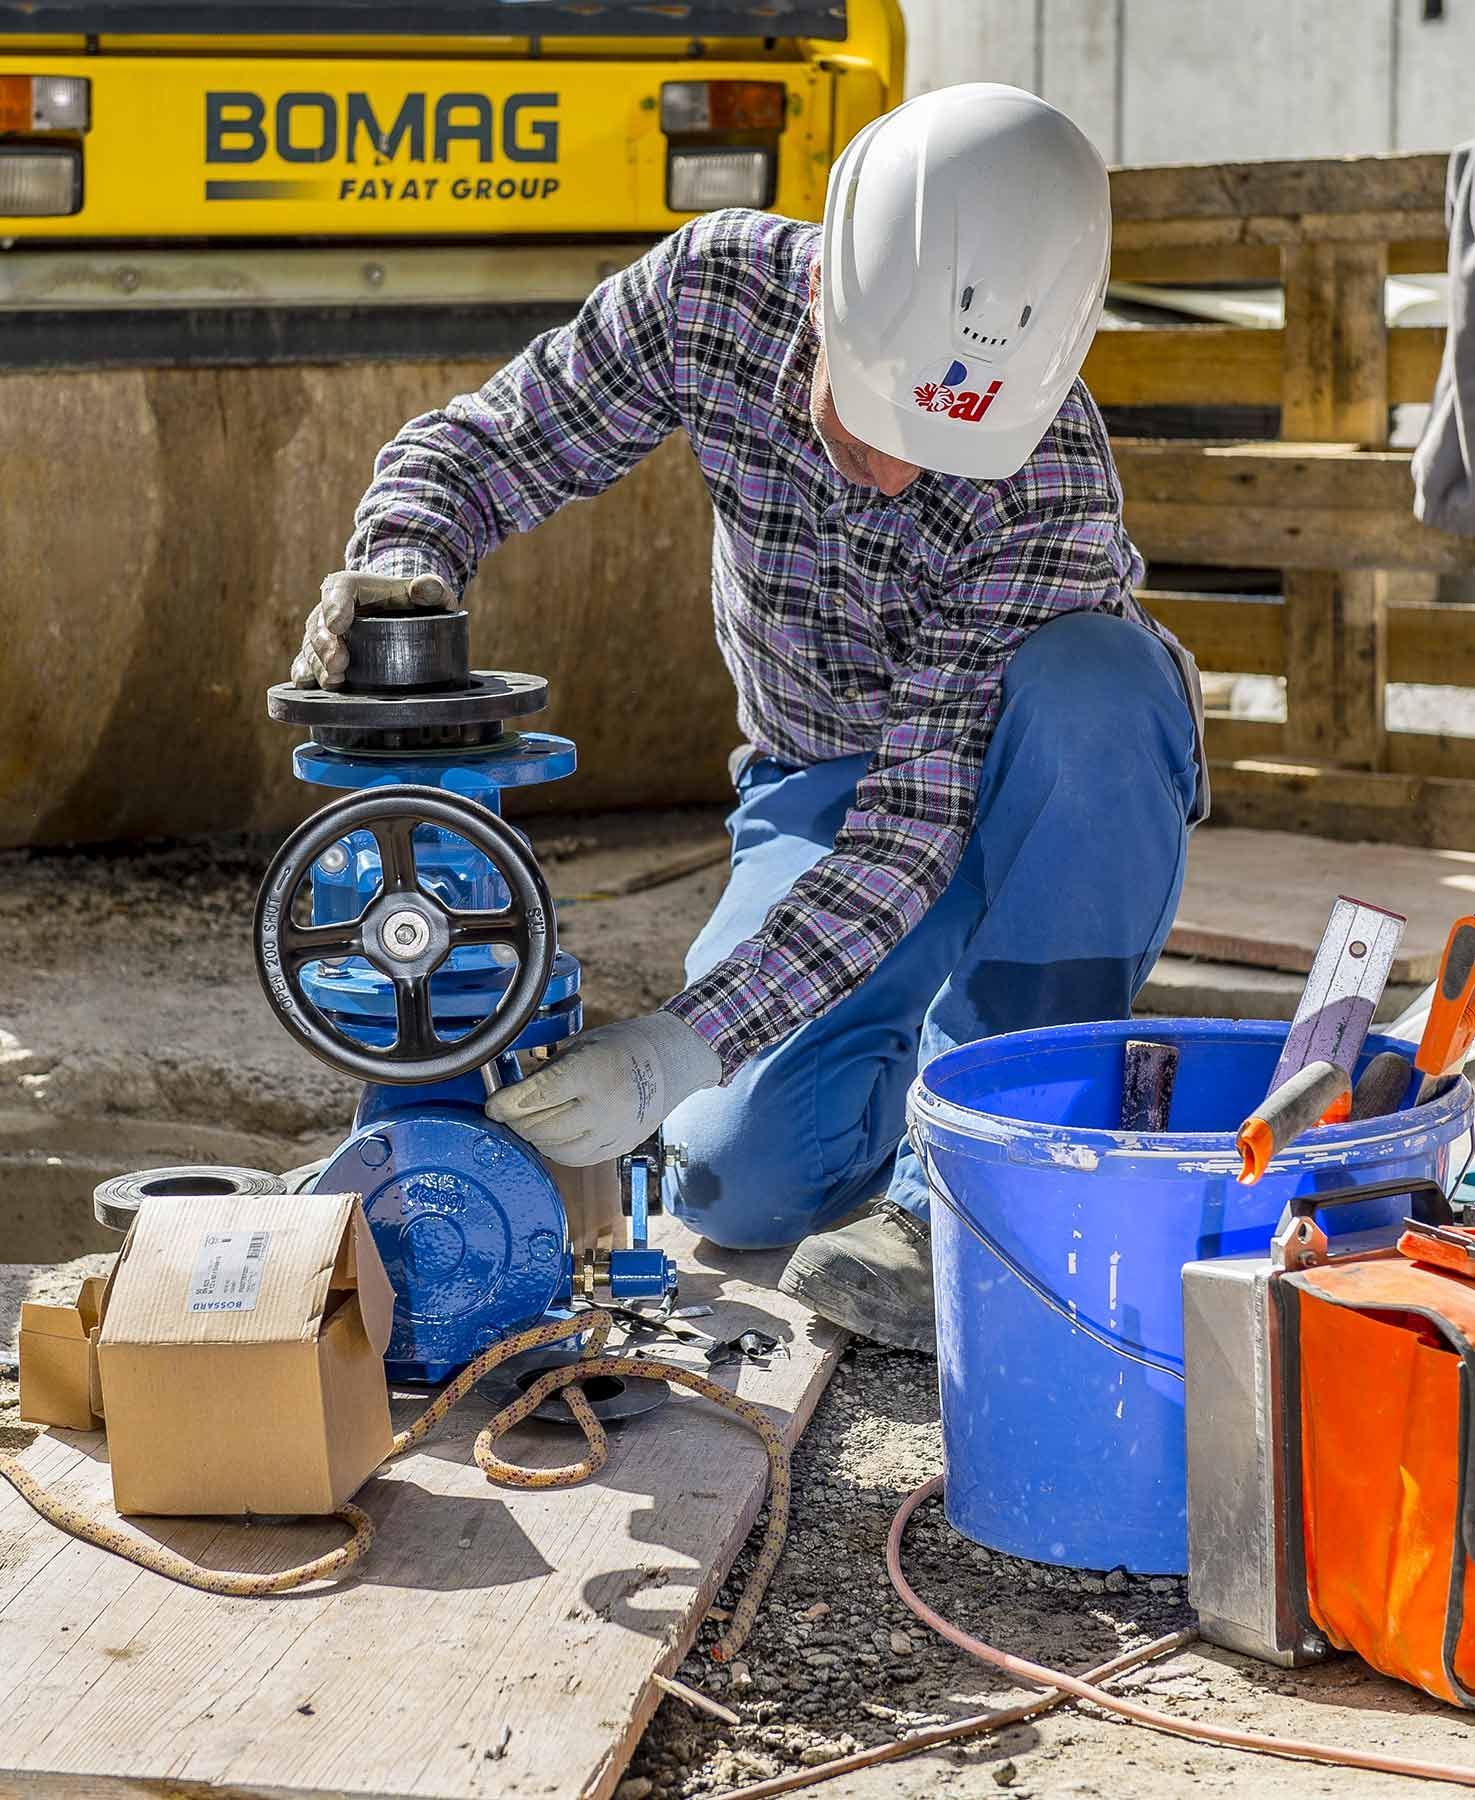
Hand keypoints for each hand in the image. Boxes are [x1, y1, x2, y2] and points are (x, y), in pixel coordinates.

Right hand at [290, 570, 453, 688]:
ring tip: (333, 681)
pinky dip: (306, 676)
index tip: (338, 625)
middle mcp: (332, 607)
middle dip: (324, 645)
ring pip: (309, 646)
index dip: (335, 605)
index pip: (339, 587)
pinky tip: (315, 689)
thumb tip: (426, 588)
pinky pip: (303, 664)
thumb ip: (432, 588)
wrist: (404, 619)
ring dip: (317, 665)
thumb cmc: (416, 604)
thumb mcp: (432, 593)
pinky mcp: (321, 655)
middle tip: (338, 664)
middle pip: (318, 622)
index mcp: (355, 586)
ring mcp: (324, 632)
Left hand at [485, 1011, 720, 1166]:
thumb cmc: (622, 1048)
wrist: (670, 1063)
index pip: (536, 1096)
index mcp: (591, 1072)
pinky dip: (556, 1149)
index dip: (506, 1103)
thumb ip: (548, 1073)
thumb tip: (511, 1096)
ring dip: (535, 1137)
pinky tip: (552, 1135)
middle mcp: (603, 1106)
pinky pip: (576, 1158)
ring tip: (530, 1122)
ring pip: (555, 1149)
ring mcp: (612, 1131)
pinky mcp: (617, 1147)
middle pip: (541, 1127)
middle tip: (508, 1112)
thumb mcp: (582, 1046)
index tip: (493, 1105)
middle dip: (516, 1121)